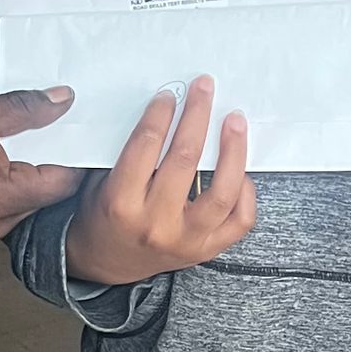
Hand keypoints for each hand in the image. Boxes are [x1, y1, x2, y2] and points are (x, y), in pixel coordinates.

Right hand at [0, 78, 82, 236]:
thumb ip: (23, 109)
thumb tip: (62, 101)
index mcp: (7, 200)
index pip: (66, 179)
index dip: (73, 145)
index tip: (74, 118)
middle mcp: (1, 218)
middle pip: (42, 174)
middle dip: (33, 131)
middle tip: (20, 96)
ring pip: (17, 171)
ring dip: (8, 132)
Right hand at [65, 76, 257, 286]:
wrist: (108, 262)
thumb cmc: (106, 215)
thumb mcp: (103, 182)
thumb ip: (132, 153)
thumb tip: (170, 111)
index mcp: (122, 202)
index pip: (146, 145)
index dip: (161, 113)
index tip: (170, 96)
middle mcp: (155, 223)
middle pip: (186, 158)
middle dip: (197, 115)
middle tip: (204, 89)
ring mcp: (186, 241)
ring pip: (223, 191)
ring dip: (234, 150)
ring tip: (235, 121)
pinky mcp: (206, 251)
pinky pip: (240, 220)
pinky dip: (246, 192)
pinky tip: (241, 171)